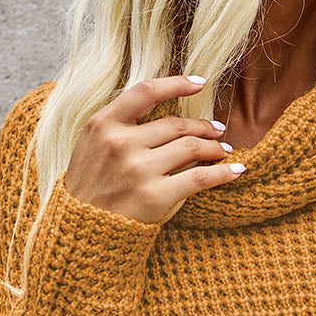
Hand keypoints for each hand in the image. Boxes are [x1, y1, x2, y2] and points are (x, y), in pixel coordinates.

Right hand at [64, 74, 243, 224]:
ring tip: (223, 151)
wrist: (79, 231)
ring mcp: (139, 170)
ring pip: (192, 147)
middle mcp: (121, 143)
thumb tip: (159, 107)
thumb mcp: (90, 146)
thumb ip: (117, 124)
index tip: (199, 83)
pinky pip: (201, 178)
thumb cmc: (89, 187)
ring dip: (214, 148)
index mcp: (102, 125)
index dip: (176, 84)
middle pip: (176, 124)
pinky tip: (236, 171)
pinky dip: (223, 173)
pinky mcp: (156, 196)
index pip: (145, 92)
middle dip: (203, 127)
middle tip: (217, 131)